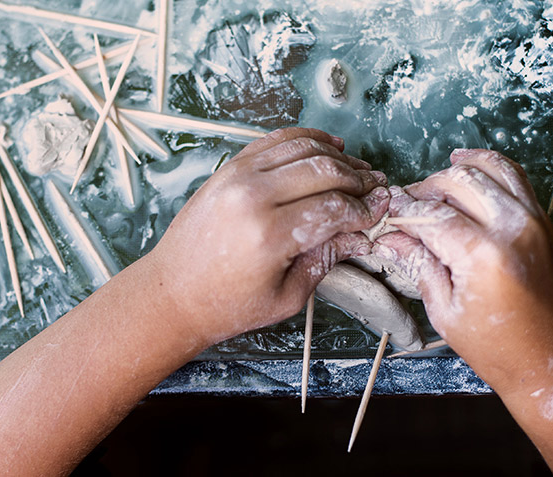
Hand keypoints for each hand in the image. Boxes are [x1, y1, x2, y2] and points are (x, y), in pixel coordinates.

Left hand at [144, 128, 389, 344]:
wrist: (172, 293)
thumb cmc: (225, 304)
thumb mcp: (286, 296)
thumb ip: (326, 259)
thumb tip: (359, 236)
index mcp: (269, 234)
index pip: (334, 207)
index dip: (364, 208)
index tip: (380, 210)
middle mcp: (252, 197)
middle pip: (324, 170)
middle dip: (357, 179)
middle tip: (375, 189)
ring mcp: (237, 177)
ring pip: (303, 147)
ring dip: (337, 156)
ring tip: (357, 170)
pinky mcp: (228, 169)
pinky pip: (275, 141)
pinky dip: (305, 140)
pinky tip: (327, 148)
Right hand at [383, 149, 552, 387]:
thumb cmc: (501, 349)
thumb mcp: (445, 311)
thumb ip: (419, 265)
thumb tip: (391, 240)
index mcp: (483, 254)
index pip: (432, 214)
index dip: (404, 212)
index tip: (388, 215)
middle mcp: (512, 228)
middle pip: (458, 181)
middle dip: (426, 188)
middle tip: (407, 205)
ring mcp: (534, 220)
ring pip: (491, 167)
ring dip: (458, 170)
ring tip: (435, 184)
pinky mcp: (544, 222)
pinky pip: (516, 177)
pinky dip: (491, 167)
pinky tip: (469, 169)